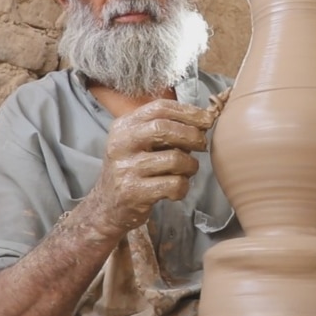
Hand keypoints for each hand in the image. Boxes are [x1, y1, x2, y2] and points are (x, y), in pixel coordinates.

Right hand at [90, 99, 215, 238]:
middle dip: (192, 135)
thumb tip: (202, 121)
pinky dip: (183, 187)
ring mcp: (125, 168)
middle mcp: (121, 144)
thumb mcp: (138, 142)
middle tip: (202, 144)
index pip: (159, 108)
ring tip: (186, 171)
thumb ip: (163, 129)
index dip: (188, 112)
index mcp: (123, 126)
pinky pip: (173, 184)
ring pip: (174, 159)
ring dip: (190, 166)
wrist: (107, 206)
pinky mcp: (133, 192)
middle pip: (164, 128)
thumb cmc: (132, 170)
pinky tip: (176, 189)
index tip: (207, 119)